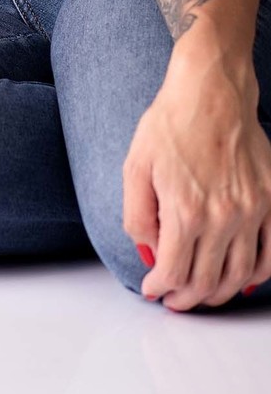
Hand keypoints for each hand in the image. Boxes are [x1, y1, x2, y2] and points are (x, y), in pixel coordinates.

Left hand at [123, 48, 270, 308]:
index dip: (160, 288)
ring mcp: (252, 211)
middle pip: (206, 280)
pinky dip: (256, 276)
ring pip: (240, 275)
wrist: (212, 92)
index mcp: (185, 209)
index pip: (173, 271)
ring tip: (203, 294)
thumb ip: (137, 216)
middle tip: (176, 301)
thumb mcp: (135, 166)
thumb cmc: (171, 123)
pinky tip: (240, 278)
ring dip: (219, 293)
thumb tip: (148, 253)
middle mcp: (222, 216)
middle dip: (187, 298)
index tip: (154, 290)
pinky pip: (270, 255)